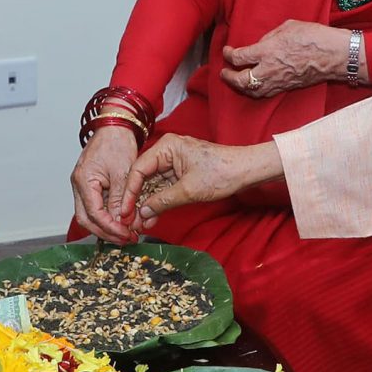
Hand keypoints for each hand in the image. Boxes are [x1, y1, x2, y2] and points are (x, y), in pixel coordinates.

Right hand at [71, 126, 143, 243]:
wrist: (115, 126)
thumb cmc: (118, 142)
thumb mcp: (123, 173)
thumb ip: (120, 199)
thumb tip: (122, 222)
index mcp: (84, 180)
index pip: (93, 214)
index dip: (110, 228)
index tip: (126, 234)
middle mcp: (78, 184)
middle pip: (86, 219)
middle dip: (105, 232)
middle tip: (125, 239)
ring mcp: (82, 185)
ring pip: (89, 215)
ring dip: (106, 226)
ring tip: (125, 233)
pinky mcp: (89, 184)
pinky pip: (94, 205)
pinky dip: (106, 215)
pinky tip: (120, 220)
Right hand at [119, 135, 280, 231]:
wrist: (246, 171)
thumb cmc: (222, 173)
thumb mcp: (188, 190)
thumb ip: (162, 201)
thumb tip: (142, 213)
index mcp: (166, 147)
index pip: (138, 169)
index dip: (130, 192)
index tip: (124, 210)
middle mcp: (167, 152)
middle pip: (144, 177)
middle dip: (137, 200)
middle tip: (129, 220)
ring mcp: (174, 162)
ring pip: (153, 185)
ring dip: (147, 204)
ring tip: (139, 224)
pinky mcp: (181, 173)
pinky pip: (164, 188)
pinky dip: (159, 202)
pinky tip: (152, 218)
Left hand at [221, 19, 348, 97]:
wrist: (334, 55)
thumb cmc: (313, 37)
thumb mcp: (287, 27)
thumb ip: (270, 36)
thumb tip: (261, 43)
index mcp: (267, 51)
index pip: (239, 57)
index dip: (229, 55)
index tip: (227, 51)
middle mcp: (269, 69)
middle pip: (241, 80)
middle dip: (228, 77)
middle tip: (224, 72)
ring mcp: (278, 81)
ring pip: (252, 91)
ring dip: (241, 87)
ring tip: (236, 81)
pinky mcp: (287, 87)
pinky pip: (266, 93)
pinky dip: (255, 91)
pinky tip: (254, 86)